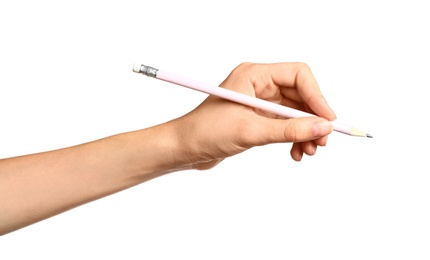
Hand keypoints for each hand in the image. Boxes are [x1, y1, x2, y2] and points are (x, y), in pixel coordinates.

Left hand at [174, 62, 336, 167]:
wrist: (183, 149)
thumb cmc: (205, 133)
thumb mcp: (250, 132)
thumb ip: (288, 130)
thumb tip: (323, 128)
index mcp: (253, 75)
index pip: (298, 75)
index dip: (317, 97)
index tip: (328, 121)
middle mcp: (258, 85)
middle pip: (300, 95)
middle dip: (313, 119)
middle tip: (322, 142)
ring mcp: (259, 102)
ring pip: (295, 112)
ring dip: (305, 131)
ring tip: (309, 151)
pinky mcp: (258, 118)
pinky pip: (285, 125)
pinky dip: (294, 138)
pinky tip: (295, 153)